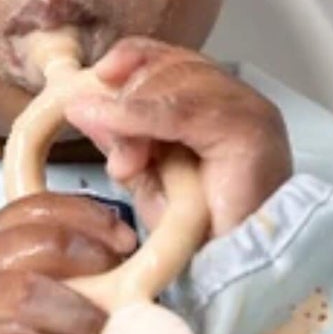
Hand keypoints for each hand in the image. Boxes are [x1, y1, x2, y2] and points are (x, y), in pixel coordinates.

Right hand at [0, 193, 137, 333]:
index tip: (126, 240)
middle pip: (39, 245)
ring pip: (30, 295)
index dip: (89, 217)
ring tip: (106, 331)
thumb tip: (120, 258)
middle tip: (122, 287)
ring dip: (81, 313)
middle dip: (92, 261)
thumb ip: (44, 263)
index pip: (37, 208)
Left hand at [62, 37, 293, 239]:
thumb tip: (83, 105)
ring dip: (133, 114)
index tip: (97, 74)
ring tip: (124, 162)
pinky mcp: (250, 131)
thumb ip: (122, 139)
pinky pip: (183, 111)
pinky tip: (120, 131)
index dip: (134, 58)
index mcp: (218, 106)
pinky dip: (142, 118)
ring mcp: (249, 111)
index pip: (174, 59)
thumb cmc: (200, 234)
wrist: (235, 275)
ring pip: (176, 81)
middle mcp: (239, 101)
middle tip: (111, 148)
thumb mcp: (150, 178)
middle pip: (172, 66)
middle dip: (128, 98)